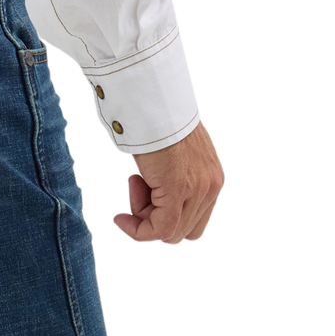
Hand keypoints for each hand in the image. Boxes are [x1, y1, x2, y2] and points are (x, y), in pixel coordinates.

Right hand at [109, 122, 225, 245]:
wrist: (154, 101)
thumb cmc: (158, 120)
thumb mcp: (175, 156)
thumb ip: (177, 180)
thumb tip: (155, 196)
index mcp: (214, 179)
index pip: (195, 223)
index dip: (166, 220)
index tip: (143, 199)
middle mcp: (213, 187)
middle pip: (183, 233)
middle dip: (155, 220)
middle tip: (137, 189)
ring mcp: (199, 191)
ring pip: (169, 233)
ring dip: (143, 217)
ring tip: (134, 183)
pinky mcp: (178, 192)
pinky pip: (158, 230)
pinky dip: (136, 229)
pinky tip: (119, 217)